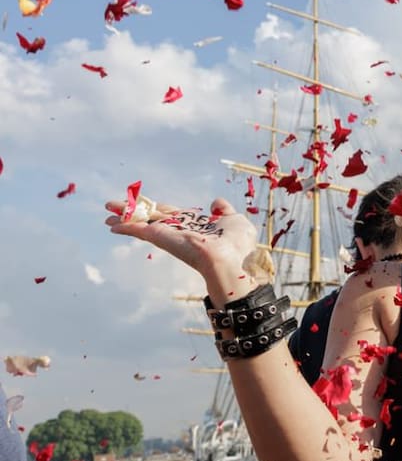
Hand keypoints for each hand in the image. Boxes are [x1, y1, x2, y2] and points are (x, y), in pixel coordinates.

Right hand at [104, 197, 258, 296]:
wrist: (231, 258)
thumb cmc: (236, 244)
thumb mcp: (233, 220)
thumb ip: (224, 211)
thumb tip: (216, 202)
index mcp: (194, 225)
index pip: (170, 214)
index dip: (155, 208)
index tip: (142, 203)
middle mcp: (178, 230)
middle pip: (150, 217)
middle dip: (132, 211)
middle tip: (112, 207)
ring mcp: (169, 235)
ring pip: (142, 222)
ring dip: (124, 216)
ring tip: (107, 213)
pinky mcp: (162, 237)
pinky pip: (140, 230)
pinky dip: (126, 226)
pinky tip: (112, 224)